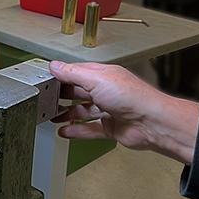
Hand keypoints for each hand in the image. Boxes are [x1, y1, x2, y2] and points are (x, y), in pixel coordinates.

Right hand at [49, 61, 198, 163]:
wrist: (153, 123)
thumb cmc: (132, 97)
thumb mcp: (95, 79)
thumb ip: (72, 73)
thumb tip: (54, 66)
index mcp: (102, 75)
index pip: (76, 73)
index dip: (60, 76)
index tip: (45, 80)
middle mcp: (105, 91)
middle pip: (78, 92)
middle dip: (62, 95)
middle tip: (46, 99)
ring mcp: (108, 110)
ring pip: (83, 111)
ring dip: (67, 114)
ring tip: (52, 117)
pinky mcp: (111, 128)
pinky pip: (90, 129)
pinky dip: (77, 131)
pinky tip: (65, 132)